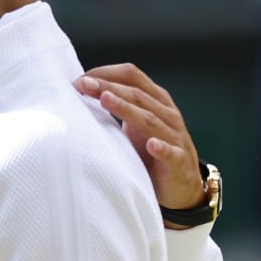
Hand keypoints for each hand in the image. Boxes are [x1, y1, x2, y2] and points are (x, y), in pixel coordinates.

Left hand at [77, 64, 203, 211]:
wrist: (181, 185)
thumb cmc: (151, 152)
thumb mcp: (135, 125)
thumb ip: (118, 108)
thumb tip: (83, 93)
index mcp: (156, 100)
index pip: (132, 77)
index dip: (106, 74)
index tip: (80, 80)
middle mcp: (167, 114)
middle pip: (137, 95)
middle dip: (109, 88)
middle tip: (84, 85)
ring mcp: (174, 137)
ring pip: (150, 119)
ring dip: (127, 109)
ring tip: (106, 100)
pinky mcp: (178, 162)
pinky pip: (171, 154)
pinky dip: (162, 148)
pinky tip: (152, 145)